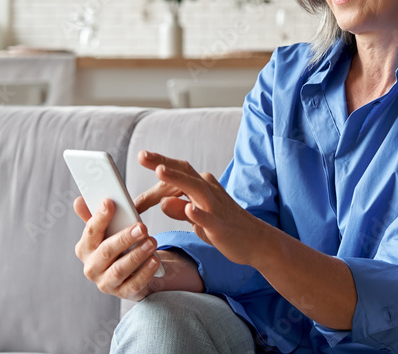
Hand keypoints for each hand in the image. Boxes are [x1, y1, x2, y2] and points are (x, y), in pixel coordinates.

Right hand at [73, 196, 202, 300]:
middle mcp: (92, 267)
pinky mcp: (123, 293)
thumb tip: (79, 201)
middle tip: (142, 227)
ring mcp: (106, 283)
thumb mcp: (107, 231)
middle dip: (124, 238)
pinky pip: (134, 284)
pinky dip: (145, 273)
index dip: (100, 217)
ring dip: (137, 255)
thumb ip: (95, 216)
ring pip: (119, 270)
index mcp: (85, 248)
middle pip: (106, 252)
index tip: (110, 202)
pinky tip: (155, 260)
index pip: (90, 232)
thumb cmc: (117, 246)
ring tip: (152, 242)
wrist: (130, 273)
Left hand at [135, 151, 269, 266]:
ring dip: (178, 179)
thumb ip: (179, 209)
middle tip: (142, 155)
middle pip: (185, 172)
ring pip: (195, 188)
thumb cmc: (225, 227)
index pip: (177, 174)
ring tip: (160, 171)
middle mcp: (209, 191)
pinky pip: (208, 218)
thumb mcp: (197, 218)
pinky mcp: (221, 226)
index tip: (142, 158)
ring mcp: (216, 207)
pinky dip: (198, 213)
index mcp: (202, 186)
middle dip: (163, 162)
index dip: (158, 168)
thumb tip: (162, 202)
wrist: (256, 241)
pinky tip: (188, 209)